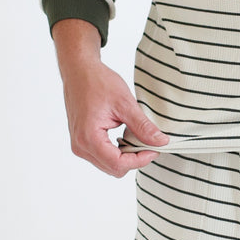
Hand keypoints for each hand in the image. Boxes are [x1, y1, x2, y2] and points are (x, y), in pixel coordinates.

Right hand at [53, 19, 167, 176]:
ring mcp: (79, 145)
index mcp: (89, 138)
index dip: (140, 160)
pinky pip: (101, 157)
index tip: (155, 149)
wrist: (79, 71)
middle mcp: (80, 146)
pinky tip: (123, 136)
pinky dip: (115, 151)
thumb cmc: (98, 82)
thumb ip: (142, 126)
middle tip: (148, 142)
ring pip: (108, 165)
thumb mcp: (125, 103)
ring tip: (135, 137)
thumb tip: (161, 141)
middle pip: (113, 168)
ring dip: (124, 156)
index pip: (118, 164)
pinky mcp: (80, 141)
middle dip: (134, 159)